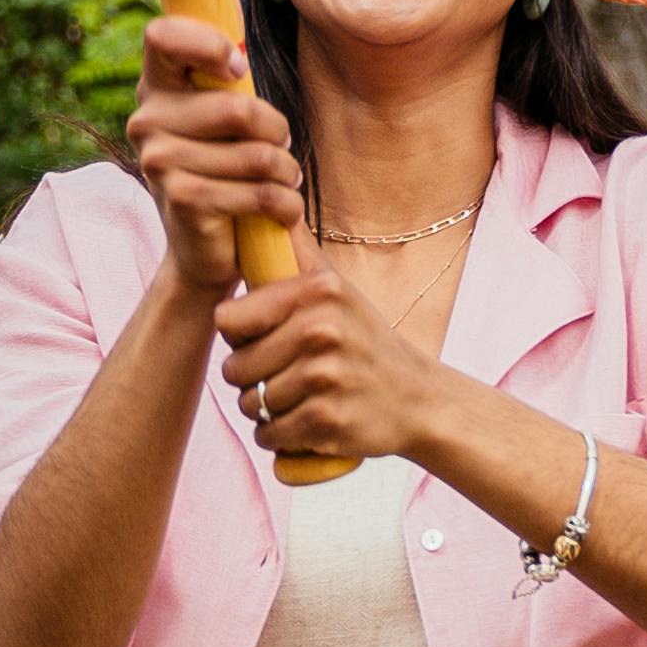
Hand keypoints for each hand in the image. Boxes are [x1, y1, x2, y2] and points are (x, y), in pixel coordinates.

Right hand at [124, 16, 300, 295]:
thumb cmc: (224, 172)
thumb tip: (238, 29)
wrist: (203, 252)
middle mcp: (146, 122)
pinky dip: (286, 205)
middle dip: (278, 130)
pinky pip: (260, 193)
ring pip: (258, 155)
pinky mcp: (184, 199)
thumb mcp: (223, 118)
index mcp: (155, 89)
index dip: (207, 45)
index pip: (162, 37)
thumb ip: (224, 77)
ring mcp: (160, 162)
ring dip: (287, 173)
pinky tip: (284, 210)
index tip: (238, 69)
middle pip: (238, 108)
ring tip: (285, 181)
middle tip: (282, 146)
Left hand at [211, 261, 435, 470]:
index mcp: (317, 291)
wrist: (418, 400)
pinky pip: (270, 435)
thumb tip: (268, 208)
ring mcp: (324, 377)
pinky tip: (301, 425)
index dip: (238, 336)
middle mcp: (321, 330)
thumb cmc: (365, 341)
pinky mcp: (326, 420)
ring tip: (296, 400)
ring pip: (251, 404)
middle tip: (284, 377)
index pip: (228, 320)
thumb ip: (300, 252)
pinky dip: (278, 438)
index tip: (263, 340)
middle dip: (250, 380)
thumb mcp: (338, 289)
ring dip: (264, 411)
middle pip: (235, 368)